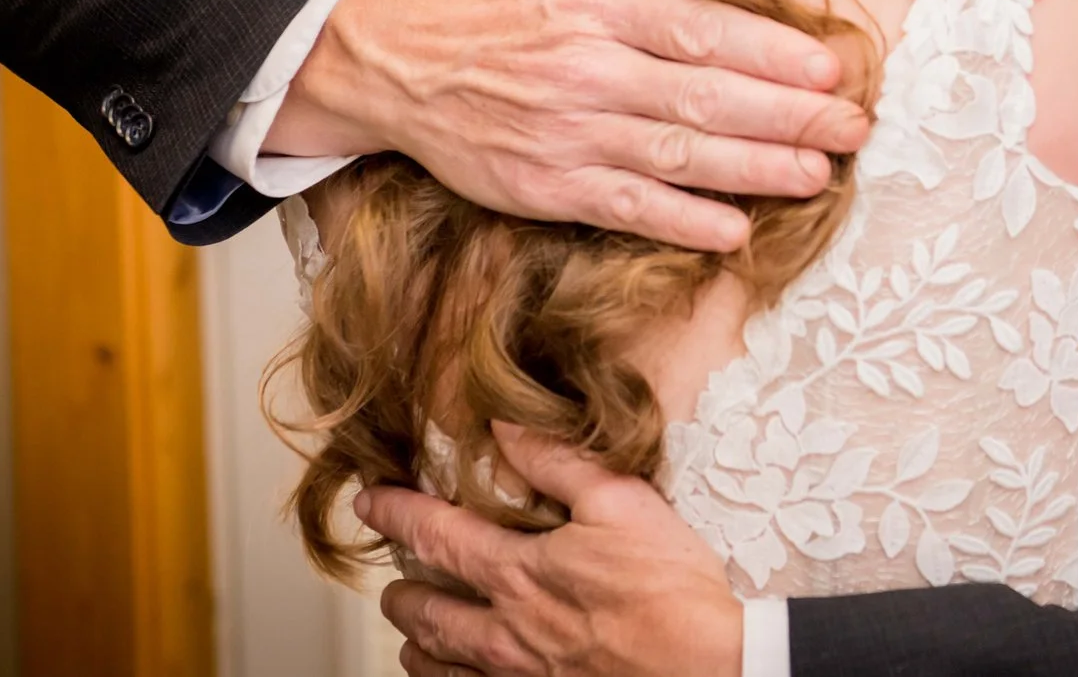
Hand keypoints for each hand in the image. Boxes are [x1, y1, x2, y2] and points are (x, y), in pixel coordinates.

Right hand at [266, 0, 868, 249]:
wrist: (386, 59)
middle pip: (707, 97)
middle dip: (790, 115)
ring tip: (819, 174)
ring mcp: (569, 134)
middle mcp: (589, 72)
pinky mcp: (546, 185)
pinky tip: (735, 231)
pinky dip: (683, 223)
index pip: (703, 32)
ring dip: (756, 169)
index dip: (773, 54)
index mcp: (597, 5)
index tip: (832, 67)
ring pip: (680, 156)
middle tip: (855, 126)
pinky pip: (627, 207)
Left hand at [366, 422, 742, 676]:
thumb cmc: (672, 592)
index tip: (369, 500)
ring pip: (440, 667)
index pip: (434, 536)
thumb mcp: (622, 503)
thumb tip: (505, 425)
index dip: (393, 513)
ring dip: (419, 647)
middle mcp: (506, 631)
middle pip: (424, 613)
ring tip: (415, 635)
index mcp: (520, 572)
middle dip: (399, 594)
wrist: (707, 671)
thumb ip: (558, 462)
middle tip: (392, 582)